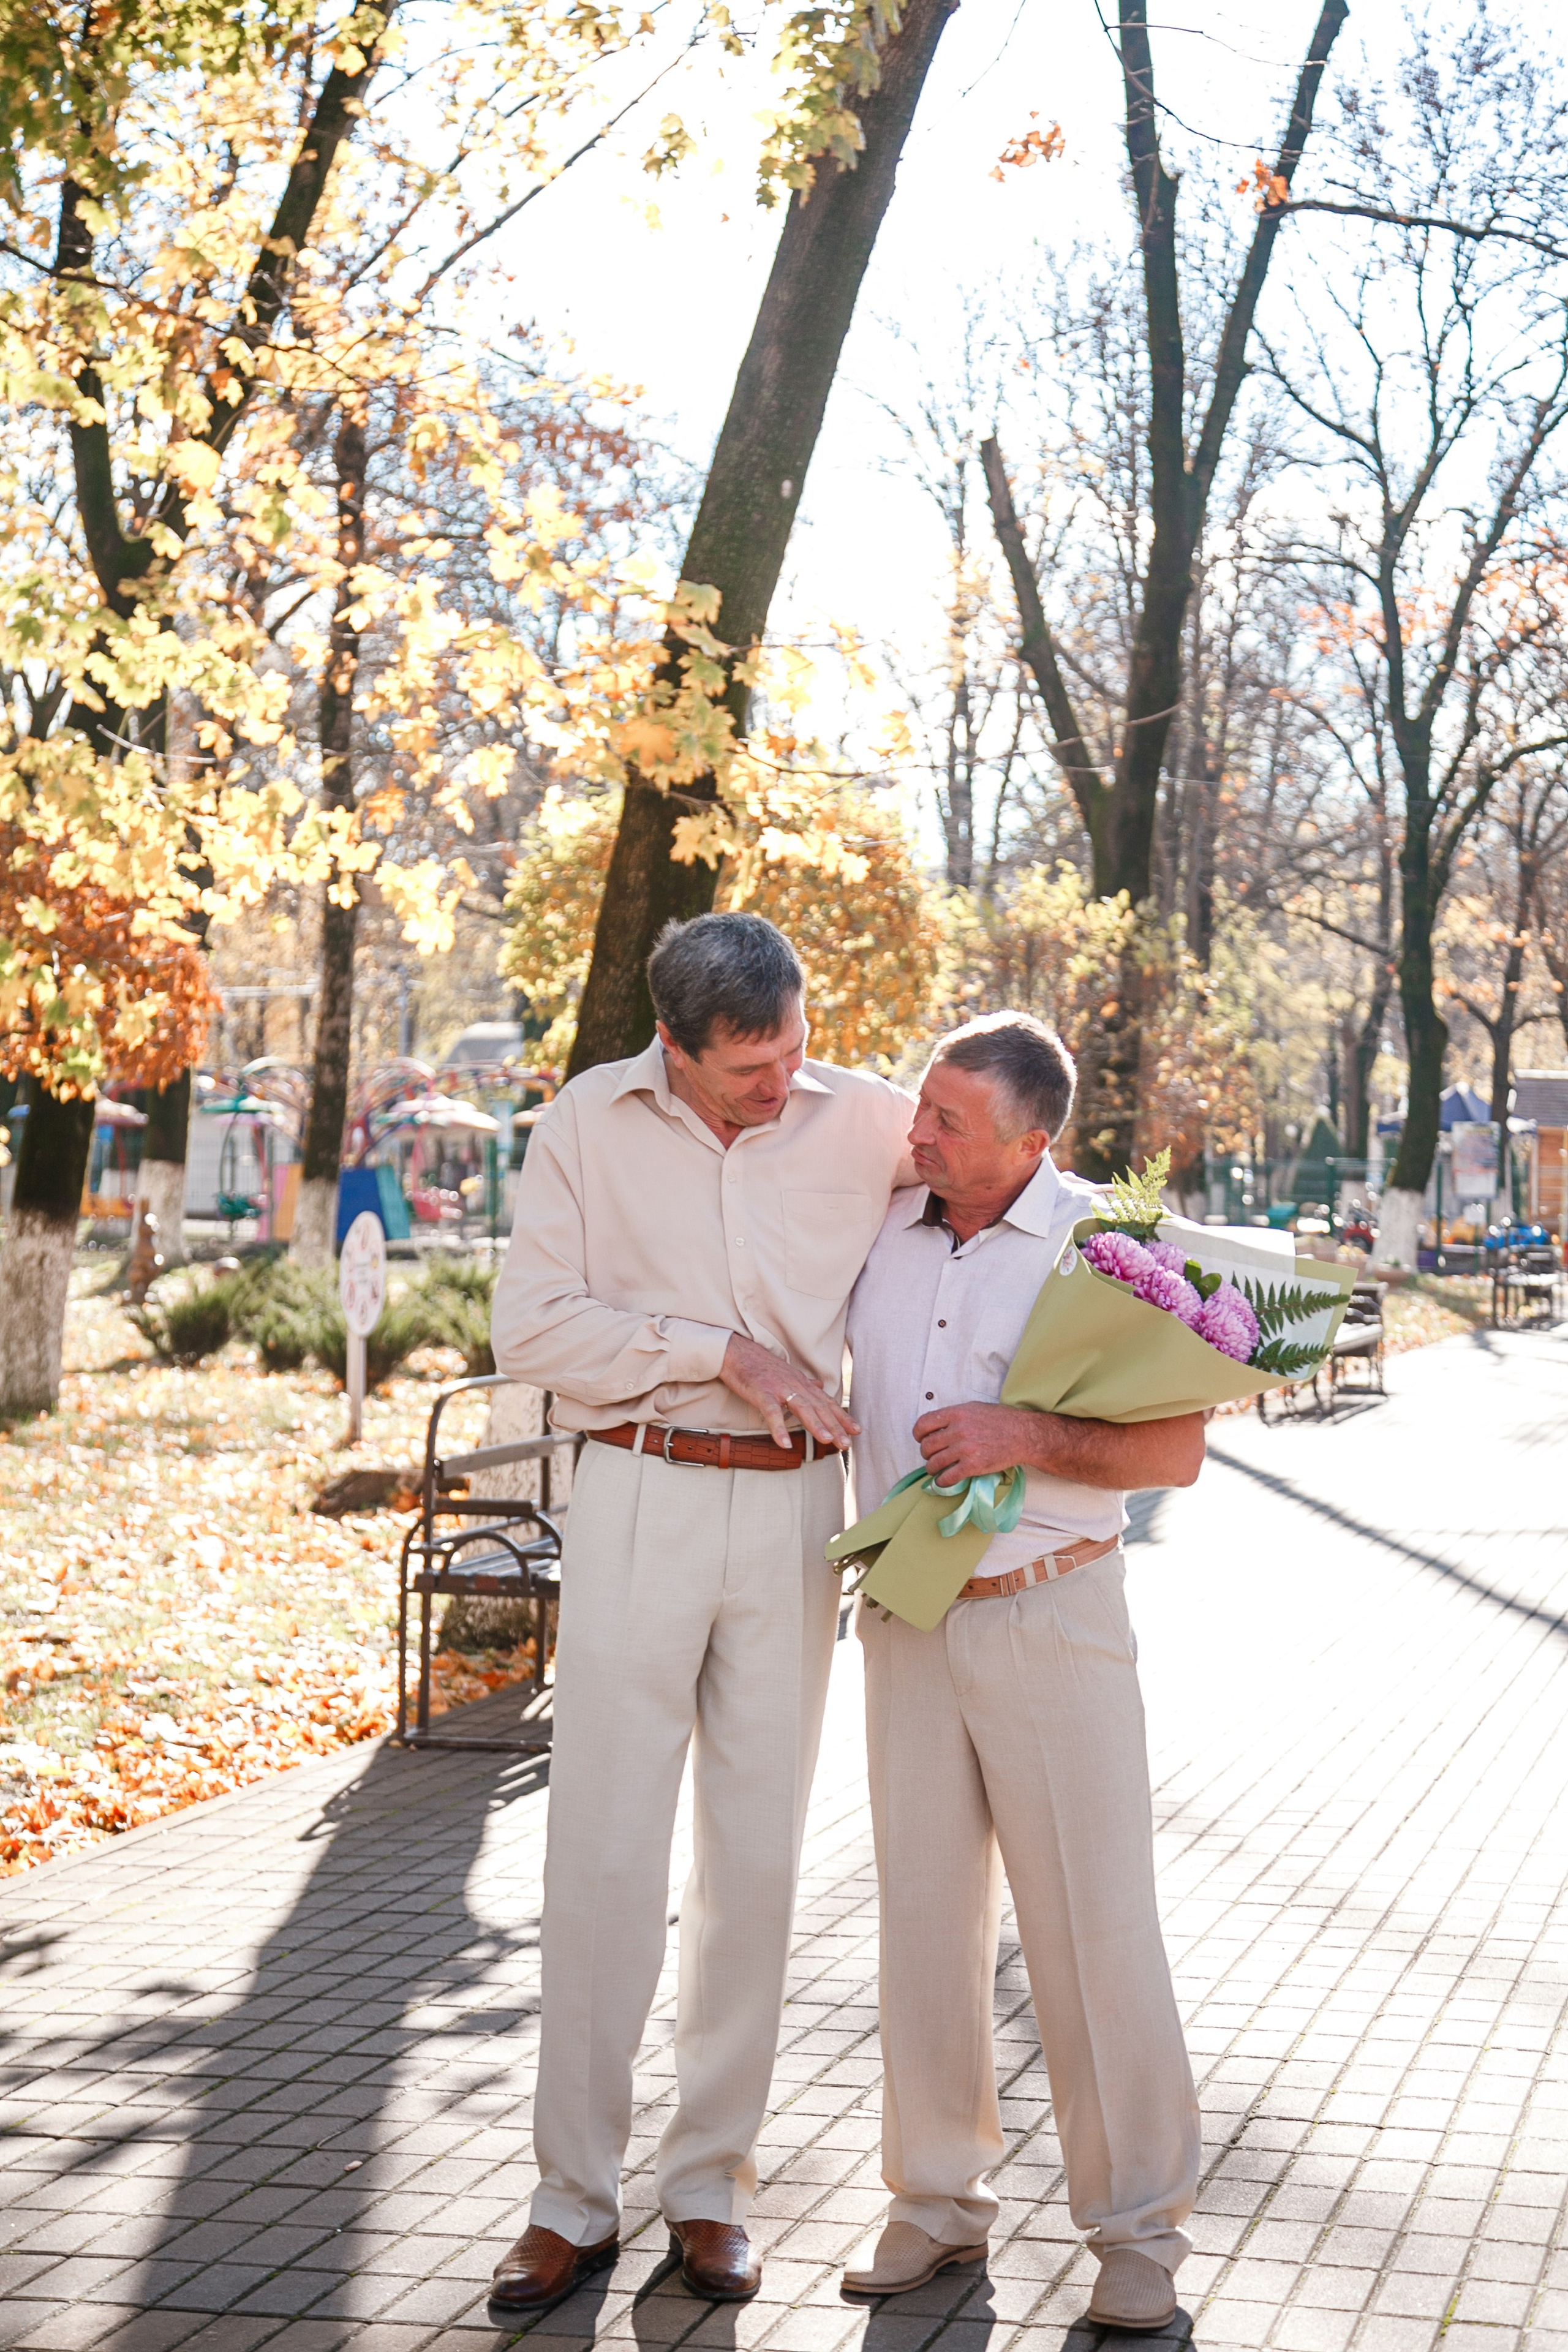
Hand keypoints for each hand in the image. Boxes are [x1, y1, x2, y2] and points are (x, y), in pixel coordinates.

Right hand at [720, 1333, 859, 1450]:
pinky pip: (771, 1412)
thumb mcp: (788, 1373)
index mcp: (802, 1384)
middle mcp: (795, 1385)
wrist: (737, 1352)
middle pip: (819, 1408)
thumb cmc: (761, 1366)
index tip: (857, 1431)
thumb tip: (819, 1386)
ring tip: (827, 1441)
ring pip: (801, 1408)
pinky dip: (779, 1428)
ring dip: (815, 1425)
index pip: (826, 1402)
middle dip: (835, 1426)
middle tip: (847, 1444)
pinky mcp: (761, 1392)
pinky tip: (784, 1444)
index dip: (842, 1417)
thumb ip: (805, 1384)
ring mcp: (779, 1388)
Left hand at [912, 1402, 1040, 1485]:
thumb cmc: (1001, 1420)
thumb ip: (954, 1416)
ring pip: (934, 1463)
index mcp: (957, 1413)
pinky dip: (942, 1482)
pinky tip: (944, 1480)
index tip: (921, 1439)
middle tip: (932, 1456)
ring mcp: (965, 1449)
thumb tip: (937, 1426)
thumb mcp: (974, 1408)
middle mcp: (958, 1430)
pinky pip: (947, 1477)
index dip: (918, 1434)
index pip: (923, 1424)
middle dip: (926, 1453)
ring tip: (937, 1469)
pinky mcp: (973, 1466)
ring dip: (933, 1469)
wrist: (1023, 1435)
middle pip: (926, 1446)